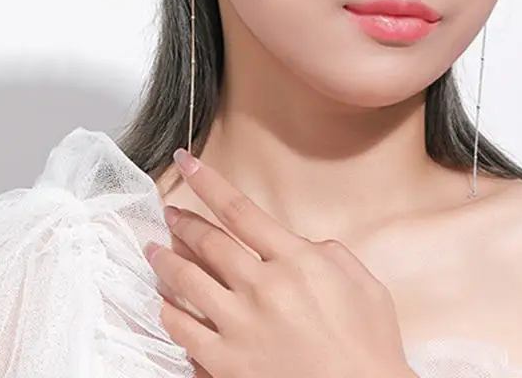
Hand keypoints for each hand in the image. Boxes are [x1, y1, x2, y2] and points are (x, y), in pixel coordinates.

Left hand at [145, 149, 412, 377]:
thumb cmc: (368, 347)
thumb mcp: (362, 282)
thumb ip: (326, 252)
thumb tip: (298, 244)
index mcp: (296, 260)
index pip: (239, 209)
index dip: (208, 182)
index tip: (187, 163)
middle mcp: (262, 286)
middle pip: (208, 241)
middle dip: (184, 220)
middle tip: (169, 210)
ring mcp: (240, 325)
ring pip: (188, 281)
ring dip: (166, 260)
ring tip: (153, 249)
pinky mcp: (226, 363)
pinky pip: (185, 331)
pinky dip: (169, 313)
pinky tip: (163, 303)